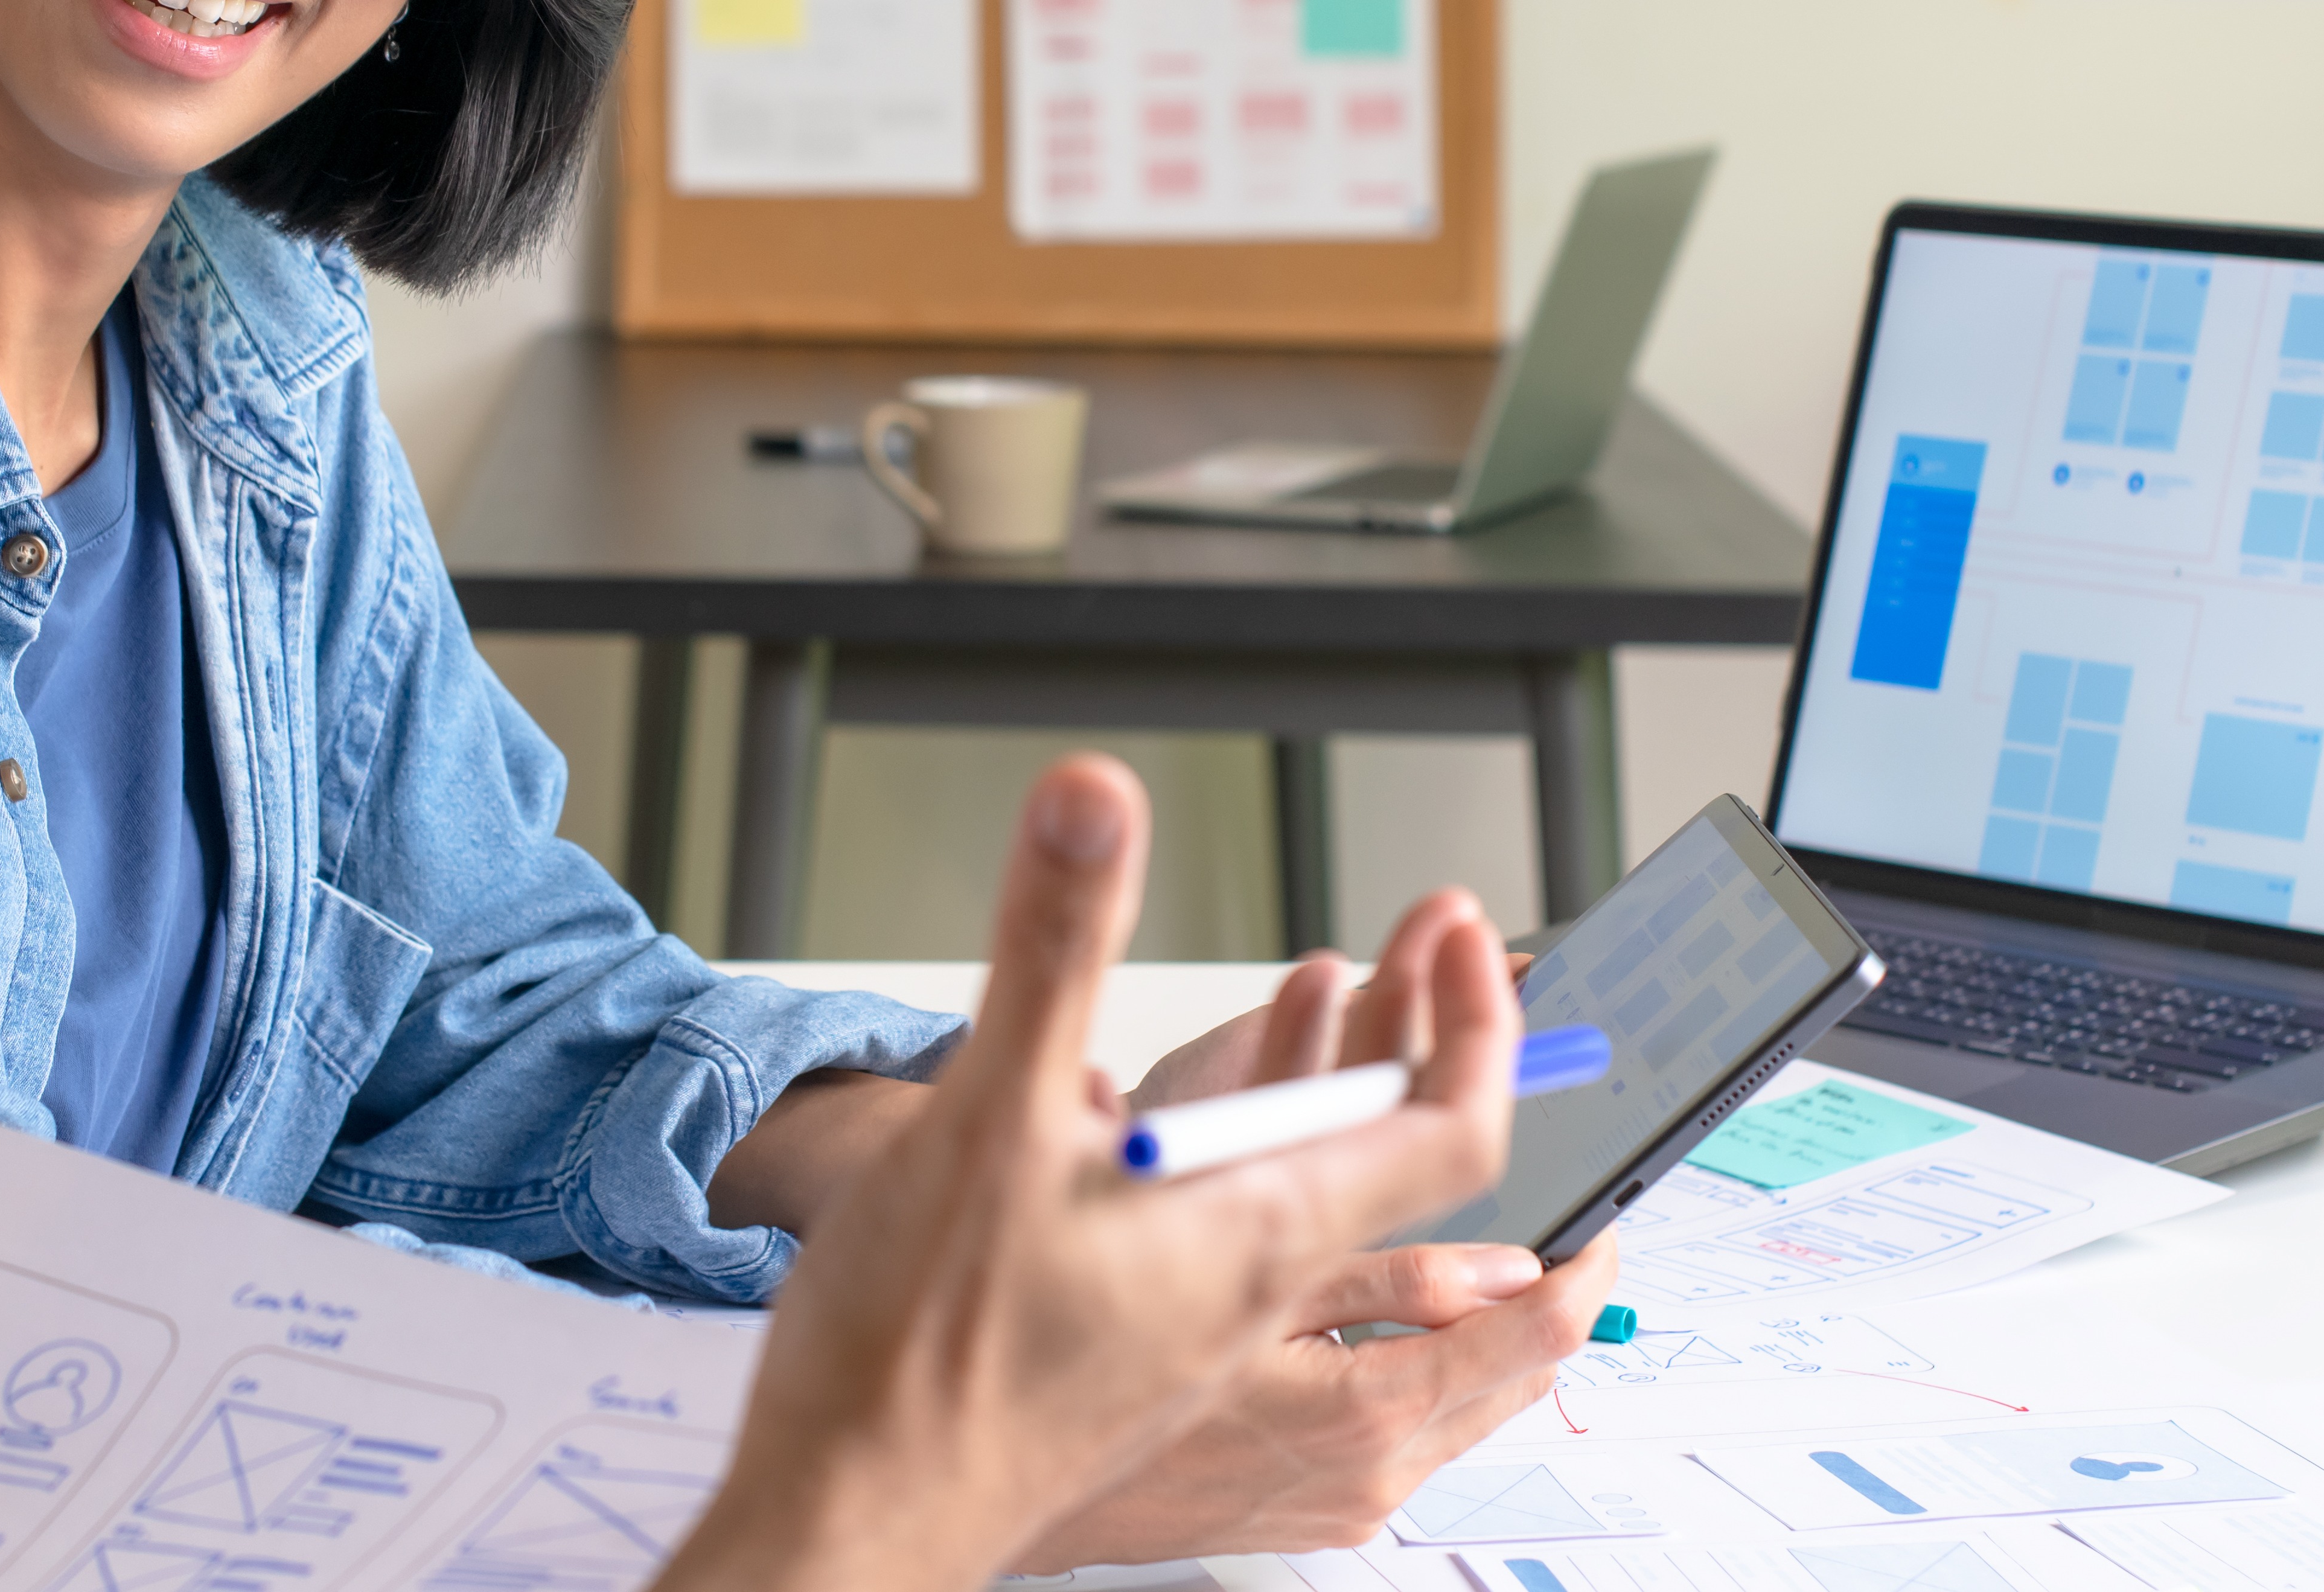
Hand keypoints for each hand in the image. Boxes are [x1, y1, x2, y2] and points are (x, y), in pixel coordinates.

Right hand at [666, 753, 1523, 1591]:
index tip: (1464, 941)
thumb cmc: (917, 1362)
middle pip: (1425, 1196)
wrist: (847, 1526)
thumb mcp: (988, 1116)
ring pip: (1351, 1242)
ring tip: (1382, 1060)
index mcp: (1254, 1241)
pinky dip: (1286, 1198)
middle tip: (1455, 982)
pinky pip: (1270, 1278)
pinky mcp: (1140, 1371)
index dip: (1476, 1027)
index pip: (1445, 1134)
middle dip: (1454, 1068)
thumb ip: (1050, 952)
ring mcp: (1201, 1347)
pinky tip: (1219, 1169)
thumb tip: (1093, 804)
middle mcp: (1251, 1303)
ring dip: (1380, 1142)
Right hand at [1005, 1234, 1617, 1567]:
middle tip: (1565, 1213)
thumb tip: (1501, 1264)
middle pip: (1523, 1376)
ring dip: (1490, 1327)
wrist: (954, 1469)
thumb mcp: (1224, 1274)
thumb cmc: (1063, 1355)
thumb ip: (1375, 1268)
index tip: (1605, 1204)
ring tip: (1493, 1249)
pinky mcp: (1311, 1509)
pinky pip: (1409, 1430)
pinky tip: (1392, 1314)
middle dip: (1552, 1289)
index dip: (1590, 1255)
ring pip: (1468, 1405)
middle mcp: (1366, 1474)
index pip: (1540, 1332)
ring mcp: (1340, 1501)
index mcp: (1358, 1411)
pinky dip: (1425, 1365)